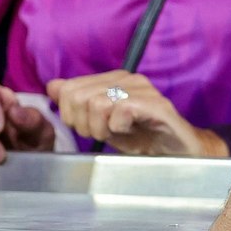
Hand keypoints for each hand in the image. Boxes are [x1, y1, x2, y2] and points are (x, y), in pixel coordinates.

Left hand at [46, 71, 226, 156]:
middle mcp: (128, 78)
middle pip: (78, 96)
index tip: (88, 128)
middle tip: (102, 134)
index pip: (68, 88)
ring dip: (100, 128)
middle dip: (83, 123)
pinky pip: (119, 111)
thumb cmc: (141, 137)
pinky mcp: (155, 104)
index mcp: (113, 78)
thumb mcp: (102, 122)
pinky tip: (130, 131)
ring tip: (116, 133)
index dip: (69, 114)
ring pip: (96, 103)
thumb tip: (53, 85)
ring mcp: (143, 89)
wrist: (178, 152)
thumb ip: (78, 104)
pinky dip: (118, 128)